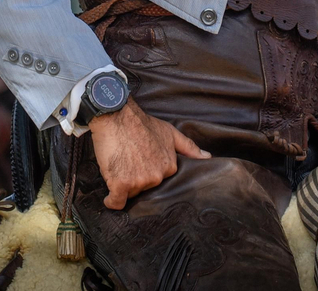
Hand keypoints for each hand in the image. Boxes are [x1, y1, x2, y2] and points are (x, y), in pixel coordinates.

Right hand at [88, 99, 208, 209]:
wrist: (115, 115)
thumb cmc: (140, 122)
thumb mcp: (168, 131)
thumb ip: (188, 147)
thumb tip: (207, 157)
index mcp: (169, 166)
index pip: (157, 181)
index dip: (145, 172)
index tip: (137, 163)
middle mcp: (157, 176)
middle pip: (143, 188)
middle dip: (133, 179)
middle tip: (125, 161)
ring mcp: (139, 181)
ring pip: (129, 194)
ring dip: (121, 185)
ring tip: (116, 165)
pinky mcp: (121, 184)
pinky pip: (116, 202)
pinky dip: (111, 201)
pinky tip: (110, 198)